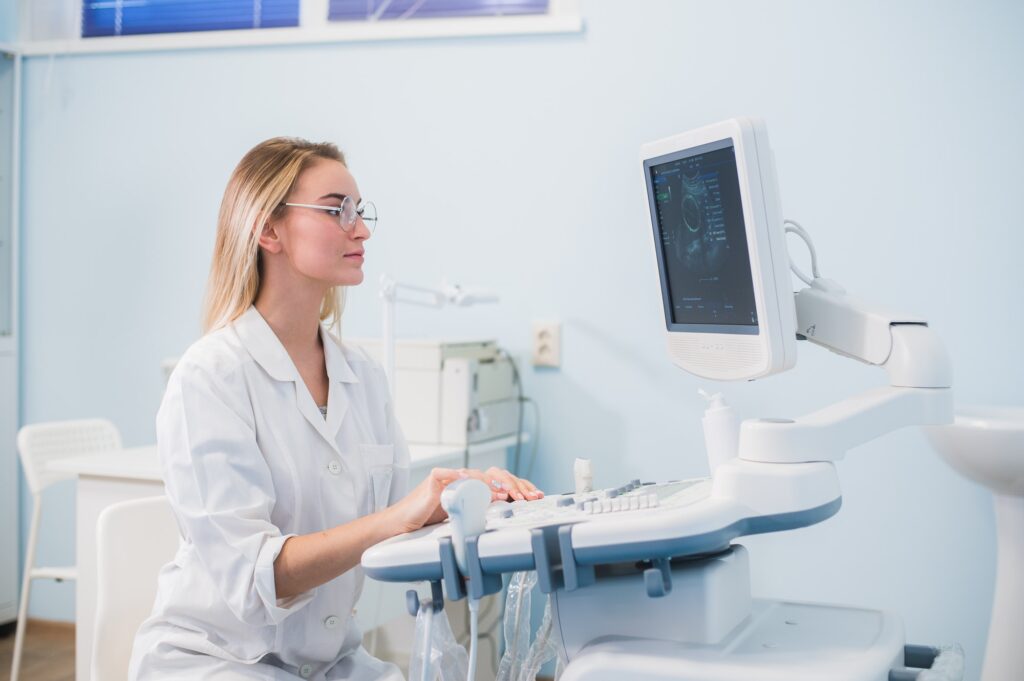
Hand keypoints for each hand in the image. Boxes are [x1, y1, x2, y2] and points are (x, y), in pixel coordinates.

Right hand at [386, 467, 542, 534]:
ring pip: (479, 475)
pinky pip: (454, 476)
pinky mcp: (435, 478)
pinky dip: (466, 480)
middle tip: (526, 497)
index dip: (518, 488)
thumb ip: (478, 520)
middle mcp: (464, 480)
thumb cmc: (428, 525)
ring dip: (495, 484)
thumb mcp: (461, 524)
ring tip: (507, 495)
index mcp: (472, 489)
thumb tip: (502, 536)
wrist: (401, 526)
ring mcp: (450, 478)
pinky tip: (476, 484)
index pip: (501, 483)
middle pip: (495, 475)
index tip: (534, 497)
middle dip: (514, 485)